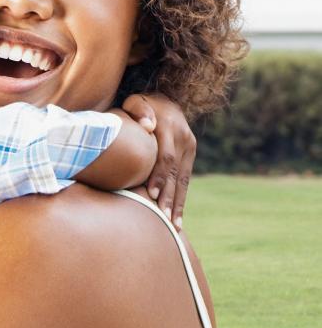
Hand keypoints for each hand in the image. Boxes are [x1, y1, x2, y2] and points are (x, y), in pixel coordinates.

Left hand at [122, 93, 195, 230]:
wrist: (164, 100)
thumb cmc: (140, 104)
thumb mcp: (136, 101)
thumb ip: (139, 110)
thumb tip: (146, 125)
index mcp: (169, 126)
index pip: (165, 156)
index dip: (159, 176)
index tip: (152, 194)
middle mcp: (183, 137)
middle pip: (176, 172)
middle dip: (170, 197)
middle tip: (163, 219)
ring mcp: (189, 146)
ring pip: (184, 180)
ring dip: (179, 204)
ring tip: (175, 227)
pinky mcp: (191, 153)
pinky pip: (186, 179)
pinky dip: (181, 198)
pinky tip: (178, 218)